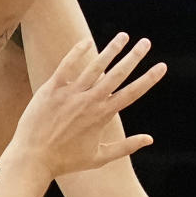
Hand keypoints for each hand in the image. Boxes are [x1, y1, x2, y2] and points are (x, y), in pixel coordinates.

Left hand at [12, 35, 165, 177]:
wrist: (33, 158)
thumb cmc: (66, 160)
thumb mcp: (99, 158)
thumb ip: (126, 147)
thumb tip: (150, 139)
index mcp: (103, 116)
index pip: (131, 93)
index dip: (148, 79)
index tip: (162, 66)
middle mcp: (89, 101)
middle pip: (117, 74)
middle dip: (134, 57)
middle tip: (146, 42)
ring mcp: (71, 93)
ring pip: (95, 66)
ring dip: (111, 49)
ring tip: (123, 36)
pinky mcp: (51, 89)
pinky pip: (67, 66)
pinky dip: (77, 53)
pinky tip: (87, 42)